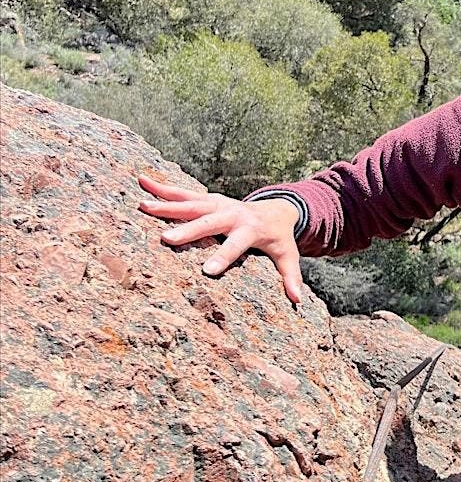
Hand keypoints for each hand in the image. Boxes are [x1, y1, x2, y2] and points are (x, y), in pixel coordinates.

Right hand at [136, 175, 304, 303]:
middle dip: (188, 230)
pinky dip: (163, 188)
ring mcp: (219, 204)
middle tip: (166, 240)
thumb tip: (297, 300)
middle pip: (209, 222)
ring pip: (191, 204)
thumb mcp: (288, 256)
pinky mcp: (209, 199)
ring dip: (166, 205)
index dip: (224, 257)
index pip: (237, 245)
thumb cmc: (279, 238)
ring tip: (142, 207)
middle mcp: (233, 214)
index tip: (207, 271)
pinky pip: (183, 193)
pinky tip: (142, 181)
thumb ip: (292, 277)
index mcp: (251, 230)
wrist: (278, 209)